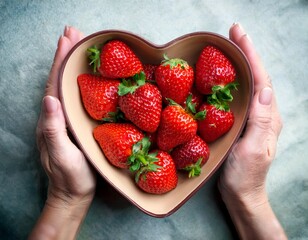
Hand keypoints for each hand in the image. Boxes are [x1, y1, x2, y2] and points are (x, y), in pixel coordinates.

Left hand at [30, 26, 95, 239]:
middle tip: (73, 35)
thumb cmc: (70, 177)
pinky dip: (78, 82)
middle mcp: (55, 116)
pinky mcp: (74, 125)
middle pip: (58, 80)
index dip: (60, 61)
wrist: (73, 194)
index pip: (54, 84)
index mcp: (51, 120)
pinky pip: (76, 98)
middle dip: (64, 56)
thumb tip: (49, 99)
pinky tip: (86, 77)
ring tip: (77, 48)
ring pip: (66, 87)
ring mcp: (65, 120)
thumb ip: (53, 129)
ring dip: (71, 66)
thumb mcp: (61, 155)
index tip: (67, 40)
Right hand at [218, 23, 285, 238]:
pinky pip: (238, 97)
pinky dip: (232, 81)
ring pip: (248, 84)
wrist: (241, 194)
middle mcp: (263, 114)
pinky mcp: (241, 123)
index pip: (261, 80)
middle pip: (256, 77)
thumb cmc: (245, 175)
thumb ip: (262, 121)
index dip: (250, 55)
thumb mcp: (254, 150)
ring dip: (239, 63)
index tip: (239, 34)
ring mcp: (252, 119)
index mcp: (268, 118)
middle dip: (245, 53)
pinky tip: (222, 77)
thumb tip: (266, 89)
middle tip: (232, 34)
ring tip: (228, 48)